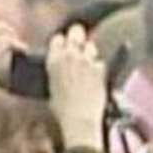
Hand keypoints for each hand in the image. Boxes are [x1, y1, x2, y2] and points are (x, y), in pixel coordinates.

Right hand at [47, 24, 106, 150]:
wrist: (79, 120)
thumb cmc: (61, 109)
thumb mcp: (51, 87)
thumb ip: (56, 72)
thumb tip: (60, 69)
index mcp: (54, 60)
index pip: (58, 38)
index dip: (62, 41)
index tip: (63, 45)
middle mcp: (71, 56)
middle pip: (76, 32)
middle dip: (78, 35)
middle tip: (78, 42)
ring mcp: (88, 62)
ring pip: (90, 45)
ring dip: (89, 51)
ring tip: (87, 62)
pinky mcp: (101, 71)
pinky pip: (100, 62)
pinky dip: (98, 67)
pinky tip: (95, 76)